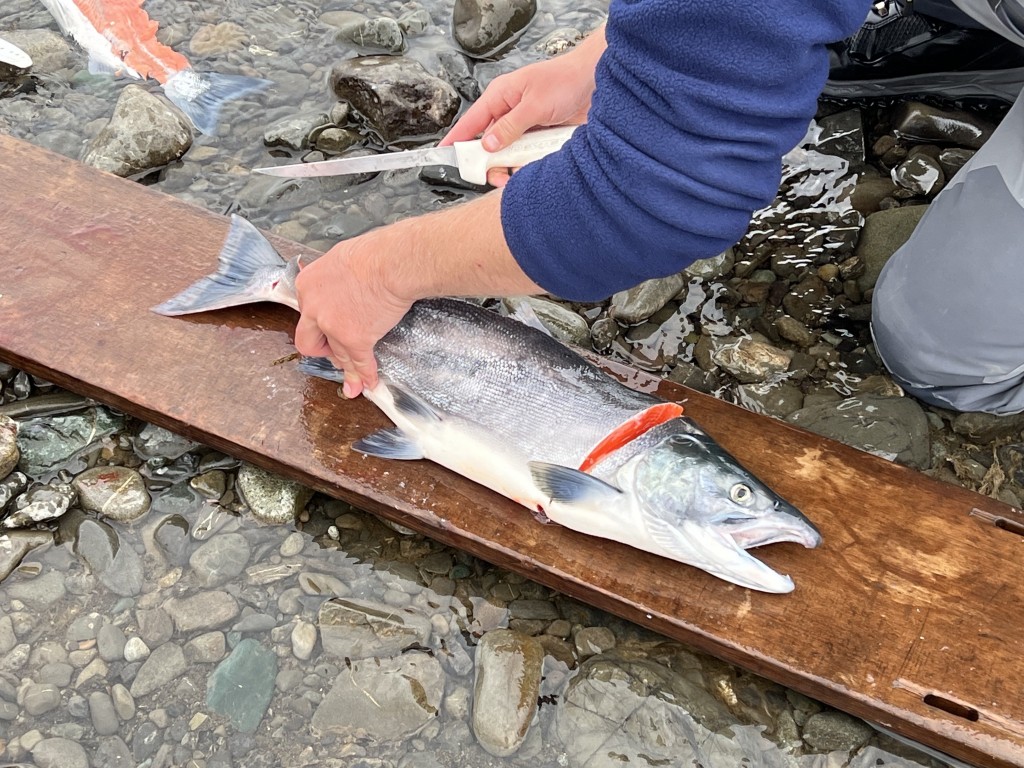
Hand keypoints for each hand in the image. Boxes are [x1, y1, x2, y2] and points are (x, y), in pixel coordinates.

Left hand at [293, 232, 410, 398]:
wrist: (392, 263)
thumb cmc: (374, 254)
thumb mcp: (341, 260)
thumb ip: (335, 280)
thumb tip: (344, 286)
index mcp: (307, 286)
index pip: (306, 313)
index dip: (319, 324)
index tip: (329, 330)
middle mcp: (313, 308)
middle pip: (309, 341)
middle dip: (323, 350)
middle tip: (336, 353)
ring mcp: (332, 327)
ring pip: (337, 355)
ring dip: (347, 369)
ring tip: (353, 383)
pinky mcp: (354, 340)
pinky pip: (360, 362)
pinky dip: (365, 374)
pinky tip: (369, 382)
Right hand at [441, 24, 605, 185]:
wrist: (597, 82)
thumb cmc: (565, 81)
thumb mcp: (535, 105)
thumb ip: (510, 127)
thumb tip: (487, 145)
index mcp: (501, 96)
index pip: (471, 121)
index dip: (457, 140)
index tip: (446, 156)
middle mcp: (509, 111)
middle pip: (488, 144)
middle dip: (491, 162)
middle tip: (496, 178)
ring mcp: (524, 125)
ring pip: (508, 152)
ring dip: (513, 165)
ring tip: (520, 173)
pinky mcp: (539, 135)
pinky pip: (527, 154)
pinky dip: (530, 162)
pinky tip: (534, 166)